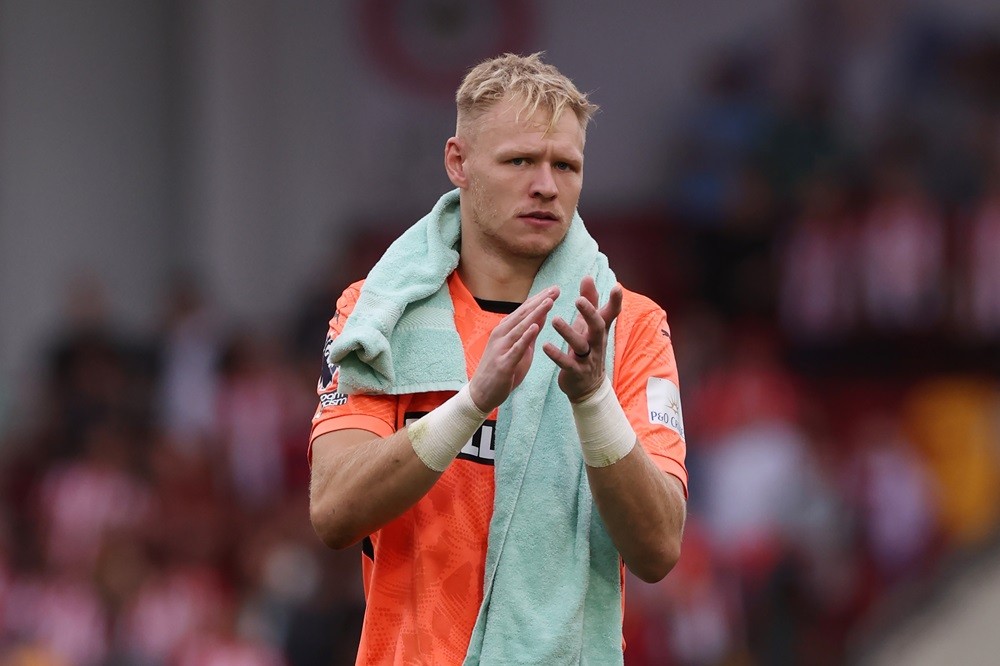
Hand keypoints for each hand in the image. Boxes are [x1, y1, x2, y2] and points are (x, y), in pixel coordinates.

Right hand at [468, 286, 558, 412]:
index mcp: (505, 330)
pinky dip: (525, 337)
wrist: (482, 394)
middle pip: (523, 314)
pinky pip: (516, 348)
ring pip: (520, 327)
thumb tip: (542, 316)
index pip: (524, 310)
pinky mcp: (503, 363)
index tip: (555, 288)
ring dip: (535, 313)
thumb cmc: (502, 370)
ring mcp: (501, 348)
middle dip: (540, 300)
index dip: (539, 298)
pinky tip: (535, 327)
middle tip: (556, 289)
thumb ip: (529, 333)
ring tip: (549, 302)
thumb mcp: (520, 349)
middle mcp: (501, 335)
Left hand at [543, 277, 622, 401]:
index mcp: (600, 330)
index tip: (617, 287)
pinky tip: (545, 345)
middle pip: (597, 326)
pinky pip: (566, 363)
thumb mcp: (589, 325)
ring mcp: (587, 358)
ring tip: (555, 320)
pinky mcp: (575, 371)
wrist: (587, 386)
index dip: (615, 301)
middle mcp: (596, 343)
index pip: (611, 313)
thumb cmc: (587, 348)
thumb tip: (587, 276)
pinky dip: (556, 355)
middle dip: (589, 313)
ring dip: (567, 332)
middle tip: (578, 300)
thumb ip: (589, 301)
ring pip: (579, 344)